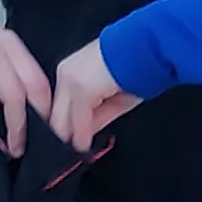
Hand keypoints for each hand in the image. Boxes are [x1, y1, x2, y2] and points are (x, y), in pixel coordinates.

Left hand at [51, 38, 140, 154]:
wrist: (145, 49)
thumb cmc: (136, 69)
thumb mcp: (113, 98)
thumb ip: (95, 116)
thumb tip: (83, 136)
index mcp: (71, 72)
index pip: (61, 106)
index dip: (67, 126)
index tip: (71, 142)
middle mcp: (65, 74)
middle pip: (56, 113)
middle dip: (63, 134)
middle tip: (67, 152)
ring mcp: (71, 81)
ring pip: (63, 118)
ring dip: (70, 137)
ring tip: (76, 151)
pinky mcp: (81, 88)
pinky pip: (78, 119)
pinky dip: (81, 135)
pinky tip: (84, 146)